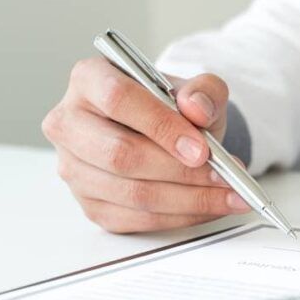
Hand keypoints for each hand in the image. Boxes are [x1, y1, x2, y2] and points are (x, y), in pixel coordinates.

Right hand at [42, 58, 249, 232]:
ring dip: (189, 200)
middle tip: (223, 176)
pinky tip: (210, 208)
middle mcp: (70, 123)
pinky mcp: (90, 204)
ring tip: (229, 194)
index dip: (161, 126)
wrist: (166, 134)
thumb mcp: (196, 89)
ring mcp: (74, 168)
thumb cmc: (172, 108)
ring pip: (131, 193)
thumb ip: (204, 91)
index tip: (202, 149)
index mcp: (89, 79)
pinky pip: (137, 219)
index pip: (118, 100)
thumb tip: (198, 109)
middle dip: (179, 171)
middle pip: (120, 155)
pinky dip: (181, 217)